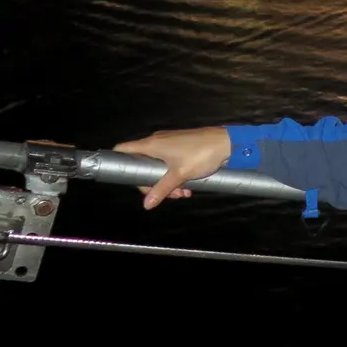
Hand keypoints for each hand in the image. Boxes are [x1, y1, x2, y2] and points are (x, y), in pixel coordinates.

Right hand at [116, 127, 230, 208]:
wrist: (228, 143)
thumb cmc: (201, 155)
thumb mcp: (180, 175)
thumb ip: (161, 190)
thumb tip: (147, 205)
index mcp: (151, 144)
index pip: (123, 149)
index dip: (118, 163)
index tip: (126, 179)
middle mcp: (157, 142)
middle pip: (142, 165)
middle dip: (152, 184)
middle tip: (166, 195)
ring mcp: (170, 144)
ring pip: (159, 168)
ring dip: (167, 184)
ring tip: (182, 194)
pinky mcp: (181, 148)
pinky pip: (171, 165)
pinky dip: (176, 177)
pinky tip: (187, 189)